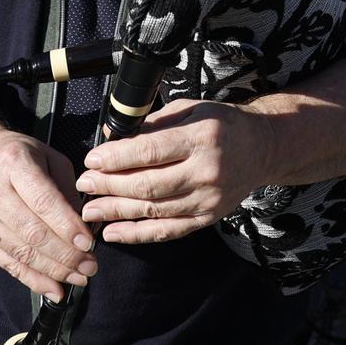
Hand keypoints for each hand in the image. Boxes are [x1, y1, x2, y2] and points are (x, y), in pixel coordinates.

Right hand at [0, 131, 95, 301]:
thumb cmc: (20, 156)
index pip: (43, 202)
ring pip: (22, 252)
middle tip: (91, 266)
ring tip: (79, 278)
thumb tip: (85, 227)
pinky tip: (55, 289)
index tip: (88, 244)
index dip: (67, 227)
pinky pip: (9, 264)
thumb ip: (68, 190)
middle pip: (32, 232)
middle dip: (66, 255)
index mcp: (14, 164)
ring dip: (54, 271)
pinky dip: (34, 280)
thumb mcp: (50, 157)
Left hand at [78, 99, 276, 244]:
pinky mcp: (208, 218)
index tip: (91, 161)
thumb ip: (152, 124)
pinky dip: (137, 235)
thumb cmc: (221, 124)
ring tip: (90, 210)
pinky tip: (113, 232)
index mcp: (202, 137)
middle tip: (84, 185)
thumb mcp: (190, 109)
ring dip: (116, 212)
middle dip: (109, 186)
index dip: (115, 159)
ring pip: (153, 211)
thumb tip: (111, 138)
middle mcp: (207, 171)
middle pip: (148, 185)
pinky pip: (167, 231)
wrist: (262, 148)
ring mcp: (209, 199)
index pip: (150, 152)